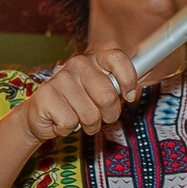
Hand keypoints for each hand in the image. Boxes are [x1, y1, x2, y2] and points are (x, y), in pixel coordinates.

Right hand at [21, 49, 140, 145]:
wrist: (40, 114)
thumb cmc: (77, 102)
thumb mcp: (100, 90)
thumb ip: (120, 83)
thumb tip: (145, 75)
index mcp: (94, 58)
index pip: (119, 58)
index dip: (129, 79)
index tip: (129, 96)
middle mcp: (78, 64)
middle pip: (108, 96)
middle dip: (108, 114)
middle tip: (98, 114)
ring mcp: (61, 79)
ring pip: (91, 115)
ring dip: (88, 125)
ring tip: (78, 117)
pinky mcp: (47, 96)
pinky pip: (71, 123)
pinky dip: (68, 129)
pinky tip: (61, 120)